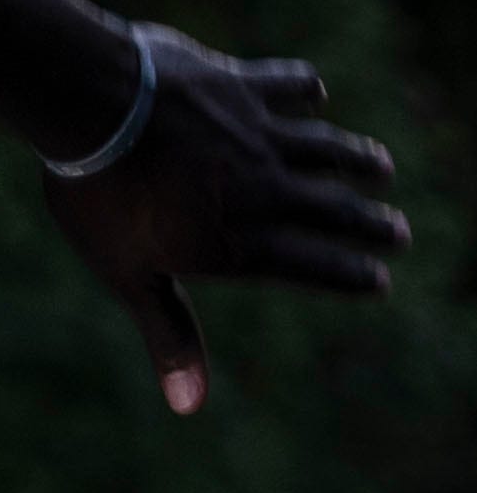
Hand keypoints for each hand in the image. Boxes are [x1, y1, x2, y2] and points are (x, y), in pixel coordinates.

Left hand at [44, 32, 406, 415]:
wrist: (92, 109)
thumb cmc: (102, 203)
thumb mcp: (130, 278)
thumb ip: (169, 335)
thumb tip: (189, 408)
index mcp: (237, 241)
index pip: (311, 266)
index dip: (350, 275)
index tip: (380, 282)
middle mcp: (262, 190)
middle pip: (332, 209)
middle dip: (371, 225)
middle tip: (401, 234)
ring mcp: (256, 134)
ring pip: (325, 148)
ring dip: (357, 159)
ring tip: (382, 168)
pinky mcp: (241, 85)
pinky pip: (287, 86)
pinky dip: (305, 90)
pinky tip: (314, 94)